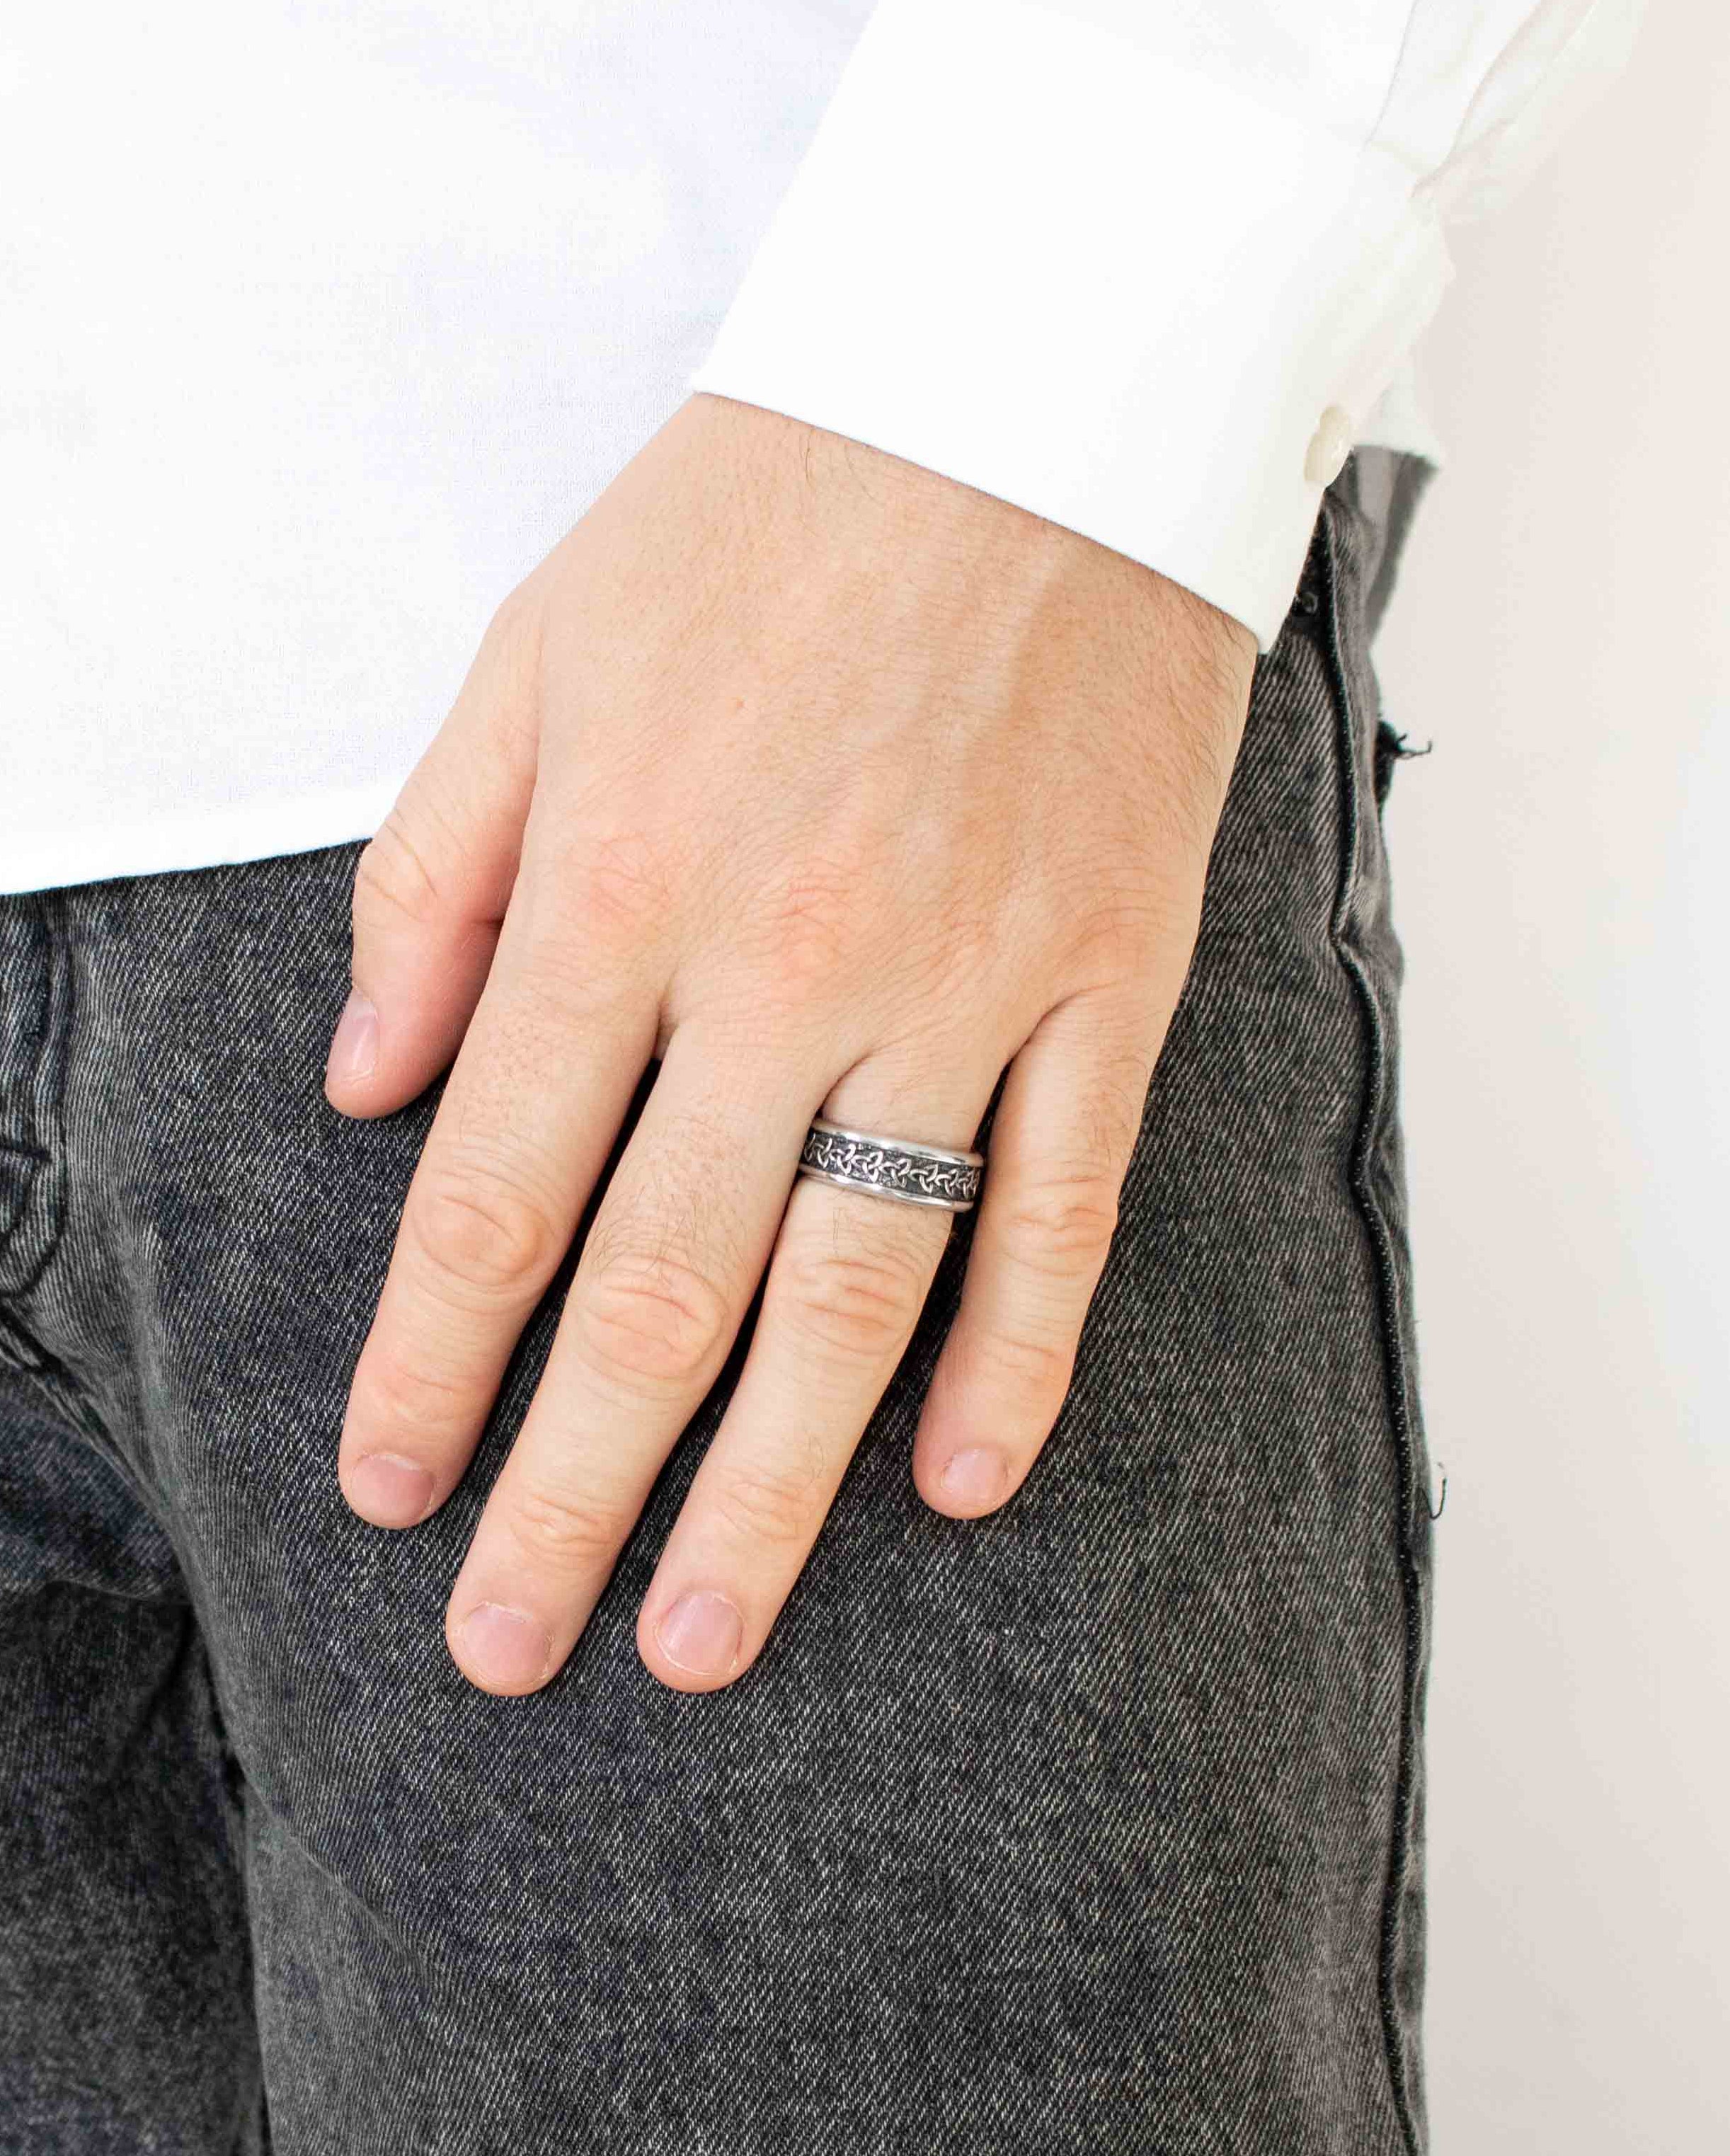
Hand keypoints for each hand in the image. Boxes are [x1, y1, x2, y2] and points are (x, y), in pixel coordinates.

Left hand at [325, 393, 1255, 1694]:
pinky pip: (1062, 1207)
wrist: (1030, 389)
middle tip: (512, 1646)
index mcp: (619, 883)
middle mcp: (782, 966)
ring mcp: (961, 984)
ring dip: (772, 1487)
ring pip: (854, 1292)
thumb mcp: (535, 654)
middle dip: (570, 1489)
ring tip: (703, 1636)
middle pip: (660, 1289)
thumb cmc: (765, 512)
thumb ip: (436, 877)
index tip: (391, 1490)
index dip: (432, 1360)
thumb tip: (364, 1090)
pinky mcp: (1104, 978)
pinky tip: (959, 1483)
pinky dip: (1015, 1359)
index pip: (497, 1190)